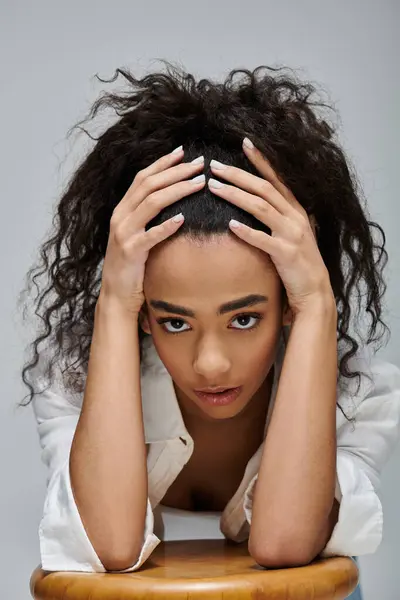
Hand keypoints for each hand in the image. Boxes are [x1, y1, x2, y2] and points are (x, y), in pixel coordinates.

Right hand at [100, 147, 204, 313]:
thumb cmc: (132, 265)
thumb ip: (148, 217)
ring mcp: (124, 233)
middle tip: (199, 164)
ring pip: (151, 203)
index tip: (184, 153)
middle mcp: (120, 216)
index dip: (163, 163)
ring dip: (177, 190)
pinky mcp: (130, 252)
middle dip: (176, 172)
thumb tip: (171, 198)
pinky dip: (167, 225)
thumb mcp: (137, 235)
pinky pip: (151, 235)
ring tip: (199, 183)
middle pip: (149, 185)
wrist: (116, 294)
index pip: (143, 178)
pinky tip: (183, 218)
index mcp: (122, 209)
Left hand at [208, 139, 333, 315]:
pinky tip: (230, 225)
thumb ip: (277, 217)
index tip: (244, 143)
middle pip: (263, 189)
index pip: (276, 179)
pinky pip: (263, 240)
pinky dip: (247, 232)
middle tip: (214, 166)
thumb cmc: (298, 263)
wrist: (315, 291)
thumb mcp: (291, 233)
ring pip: (260, 208)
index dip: (260, 160)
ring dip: (235, 196)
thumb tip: (256, 202)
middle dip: (237, 175)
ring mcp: (291, 234)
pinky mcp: (286, 254)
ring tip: (214, 187)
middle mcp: (295, 217)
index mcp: (296, 210)